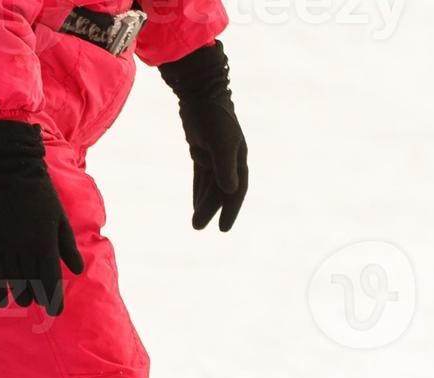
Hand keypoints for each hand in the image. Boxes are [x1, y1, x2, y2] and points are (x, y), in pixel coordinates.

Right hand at [0, 120, 86, 314]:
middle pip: (32, 283)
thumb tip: (77, 271)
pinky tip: (1, 301)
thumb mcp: (61, 219)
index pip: (51, 279)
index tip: (56, 312)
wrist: (11, 172)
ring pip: (13, 279)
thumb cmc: (42, 194)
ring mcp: (7, 245)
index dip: (54, 298)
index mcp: (46, 242)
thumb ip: (68, 246)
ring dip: (20, 294)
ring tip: (25, 303)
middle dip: (38, 298)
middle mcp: (26, 248)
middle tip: (41, 307)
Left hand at [158, 41, 245, 231]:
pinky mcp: (202, 149)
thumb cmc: (213, 115)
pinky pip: (202, 175)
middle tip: (198, 227)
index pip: (237, 190)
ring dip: (204, 202)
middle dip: (211, 209)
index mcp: (238, 158)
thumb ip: (224, 166)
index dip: (231, 210)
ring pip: (210, 185)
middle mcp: (230, 158)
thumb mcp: (220, 142)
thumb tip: (229, 191)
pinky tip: (195, 203)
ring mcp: (216, 154)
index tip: (223, 228)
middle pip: (221, 190)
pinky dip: (199, 189)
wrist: (201, 92)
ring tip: (196, 222)